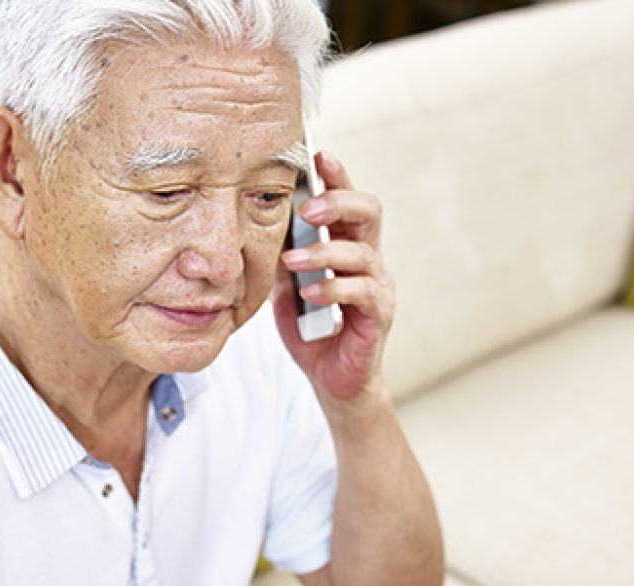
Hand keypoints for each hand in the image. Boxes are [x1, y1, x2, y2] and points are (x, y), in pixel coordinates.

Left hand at [272, 151, 394, 402]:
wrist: (334, 380)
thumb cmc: (313, 331)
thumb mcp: (288, 288)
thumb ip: (282, 258)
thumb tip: (255, 225)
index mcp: (348, 246)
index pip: (349, 201)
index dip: (337, 177)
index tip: (318, 156)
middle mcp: (369, 260)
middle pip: (369, 212)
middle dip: (339, 202)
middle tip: (309, 208)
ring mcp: (378, 287)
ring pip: (362, 253)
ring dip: (323, 252)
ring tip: (292, 259)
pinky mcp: (378, 316)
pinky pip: (361, 293)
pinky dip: (332, 288)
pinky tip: (310, 292)